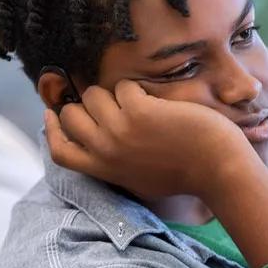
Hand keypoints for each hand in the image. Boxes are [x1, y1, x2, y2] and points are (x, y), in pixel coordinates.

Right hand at [44, 80, 253, 199]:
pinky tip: (158, 103)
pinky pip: (125, 87)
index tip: (51, 114)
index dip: (50, 130)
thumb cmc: (185, 174)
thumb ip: (116, 165)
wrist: (217, 170)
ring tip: (140, 102)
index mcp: (105, 170)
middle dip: (88, 104)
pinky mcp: (140, 112)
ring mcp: (120, 131)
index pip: (60, 152)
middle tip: (111, 103)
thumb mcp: (140, 181)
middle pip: (71, 115)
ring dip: (114, 93)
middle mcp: (106, 151)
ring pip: (94, 95)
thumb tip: (99, 144)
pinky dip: (139, 89)